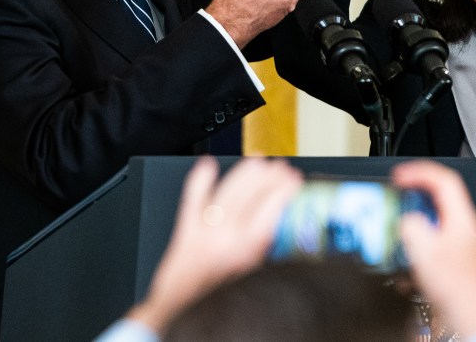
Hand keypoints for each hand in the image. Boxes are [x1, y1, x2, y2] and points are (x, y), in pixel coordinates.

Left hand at [128, 156, 303, 333]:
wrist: (180, 314)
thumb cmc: (216, 303)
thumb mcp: (256, 278)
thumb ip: (269, 252)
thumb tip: (286, 228)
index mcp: (246, 251)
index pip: (271, 208)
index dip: (285, 190)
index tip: (294, 181)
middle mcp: (224, 237)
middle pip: (251, 194)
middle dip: (269, 177)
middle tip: (281, 169)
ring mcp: (204, 231)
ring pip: (227, 191)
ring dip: (244, 173)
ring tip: (258, 162)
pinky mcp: (185, 230)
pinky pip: (192, 198)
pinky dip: (200, 179)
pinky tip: (207, 165)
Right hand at [393, 160, 475, 338]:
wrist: (467, 315)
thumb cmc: (454, 289)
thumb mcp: (424, 252)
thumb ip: (412, 227)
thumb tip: (407, 218)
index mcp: (462, 219)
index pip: (444, 180)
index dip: (420, 172)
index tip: (401, 175)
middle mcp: (466, 225)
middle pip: (442, 193)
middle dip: (416, 189)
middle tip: (399, 189)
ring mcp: (463, 239)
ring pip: (438, 212)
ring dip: (417, 211)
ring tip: (401, 216)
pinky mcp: (456, 253)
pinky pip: (437, 230)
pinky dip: (420, 230)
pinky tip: (411, 244)